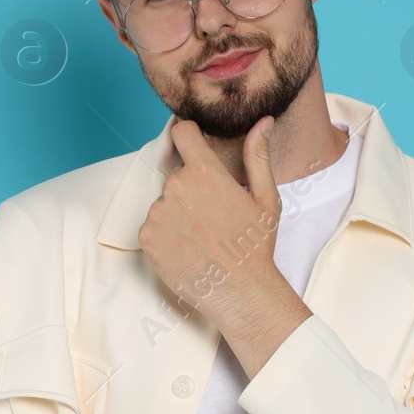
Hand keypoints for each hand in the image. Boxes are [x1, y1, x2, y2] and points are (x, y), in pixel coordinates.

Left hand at [138, 116, 284, 329]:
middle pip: (176, 173)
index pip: (182, 132)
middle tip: (212, 214)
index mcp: (203, 171)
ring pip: (164, 201)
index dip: (188, 136)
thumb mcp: (266, 198)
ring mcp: (157, 213)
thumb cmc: (256, 245)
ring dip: (178, 212)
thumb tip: (263, 122)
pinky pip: (153, 225)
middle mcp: (175, 187)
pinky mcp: (146, 237)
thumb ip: (257, 155)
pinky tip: (189, 248)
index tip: (194, 146)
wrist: (239, 292)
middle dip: (192, 188)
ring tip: (202, 236)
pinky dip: (167, 233)